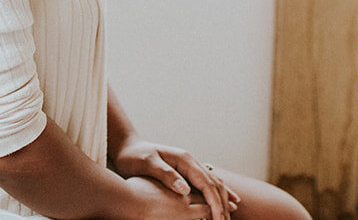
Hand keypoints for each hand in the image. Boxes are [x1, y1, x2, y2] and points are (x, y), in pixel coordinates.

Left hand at [115, 139, 238, 219]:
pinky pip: (206, 182)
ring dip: (223, 199)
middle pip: (214, 184)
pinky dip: (218, 192)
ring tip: (231, 214)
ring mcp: (189, 165)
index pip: (206, 184)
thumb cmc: (134, 156)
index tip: (219, 219)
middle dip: (222, 204)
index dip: (214, 203)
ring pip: (213, 183)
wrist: (127, 145)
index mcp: (184, 160)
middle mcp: (190, 161)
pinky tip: (226, 199)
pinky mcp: (185, 170)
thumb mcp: (147, 164)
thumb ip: (166, 175)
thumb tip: (185, 189)